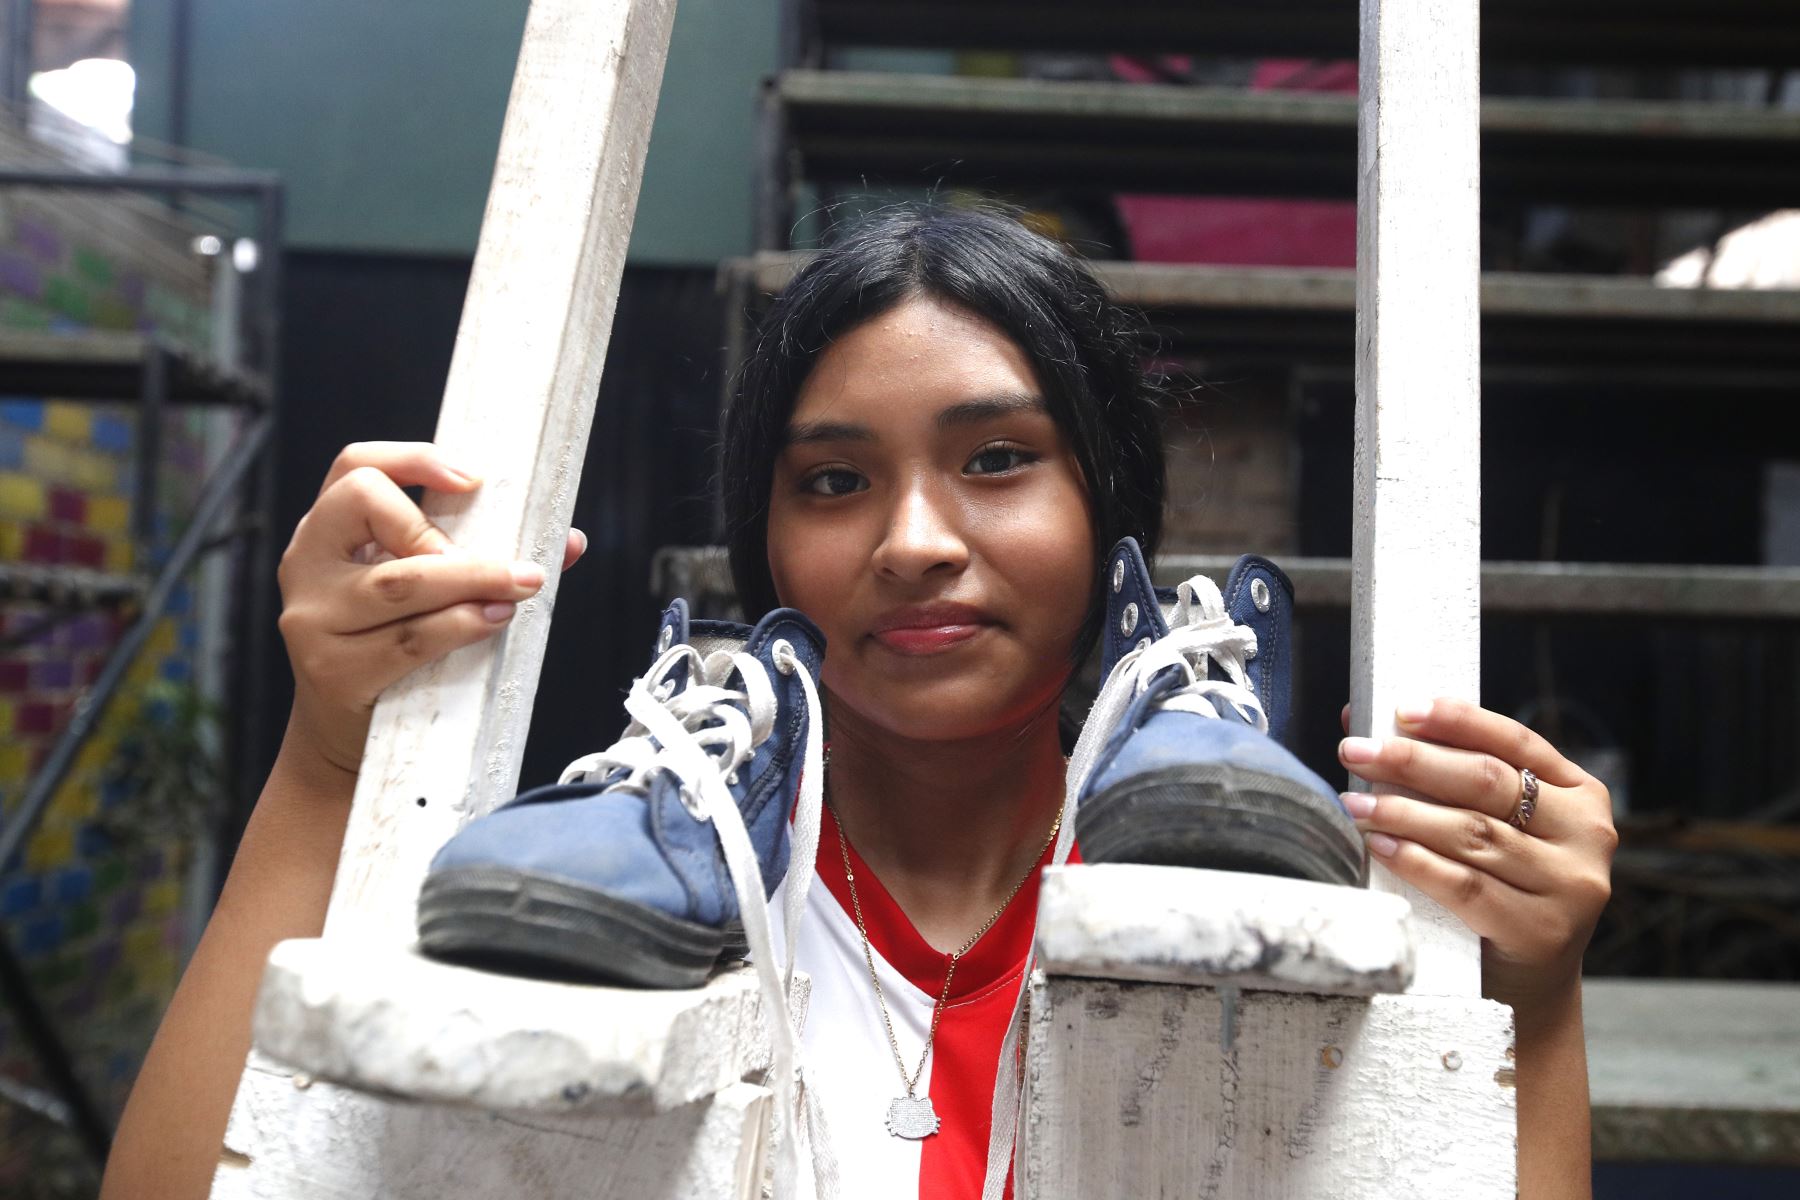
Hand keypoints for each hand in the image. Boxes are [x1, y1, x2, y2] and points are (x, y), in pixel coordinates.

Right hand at [277, 441, 586, 778]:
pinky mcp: (334, 670)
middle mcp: (306, 565)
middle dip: (448, 533)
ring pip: (399, 582)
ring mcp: (312, 619)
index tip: (472, 480)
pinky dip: (461, 626)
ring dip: (473, 581)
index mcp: (325, 531)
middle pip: (369, 508)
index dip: (412, 459)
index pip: (354, 466)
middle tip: (508, 563)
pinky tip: (494, 619)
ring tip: (520, 587)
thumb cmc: (392, 645)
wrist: (345, 733)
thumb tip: (569, 542)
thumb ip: (479, 555)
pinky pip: (409, 639)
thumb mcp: (419, 591)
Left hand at [1336, 698, 1616, 1012]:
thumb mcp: (1496, 827)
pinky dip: (1417, 862)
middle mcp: (1587, 834)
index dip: (1458, 721)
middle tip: (1355, 752)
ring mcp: (1570, 885)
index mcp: (1581, 793)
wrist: (1526, 983)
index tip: (1402, 710)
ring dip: (1403, 813)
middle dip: (1413, 762)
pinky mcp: (1542, 930)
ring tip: (1354, 802)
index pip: (1516, 742)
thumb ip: (1449, 776)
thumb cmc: (1501, 887)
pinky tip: (1379, 846)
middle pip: (1487, 783)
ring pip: (1472, 833)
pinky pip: (1466, 885)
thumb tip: (1361, 716)